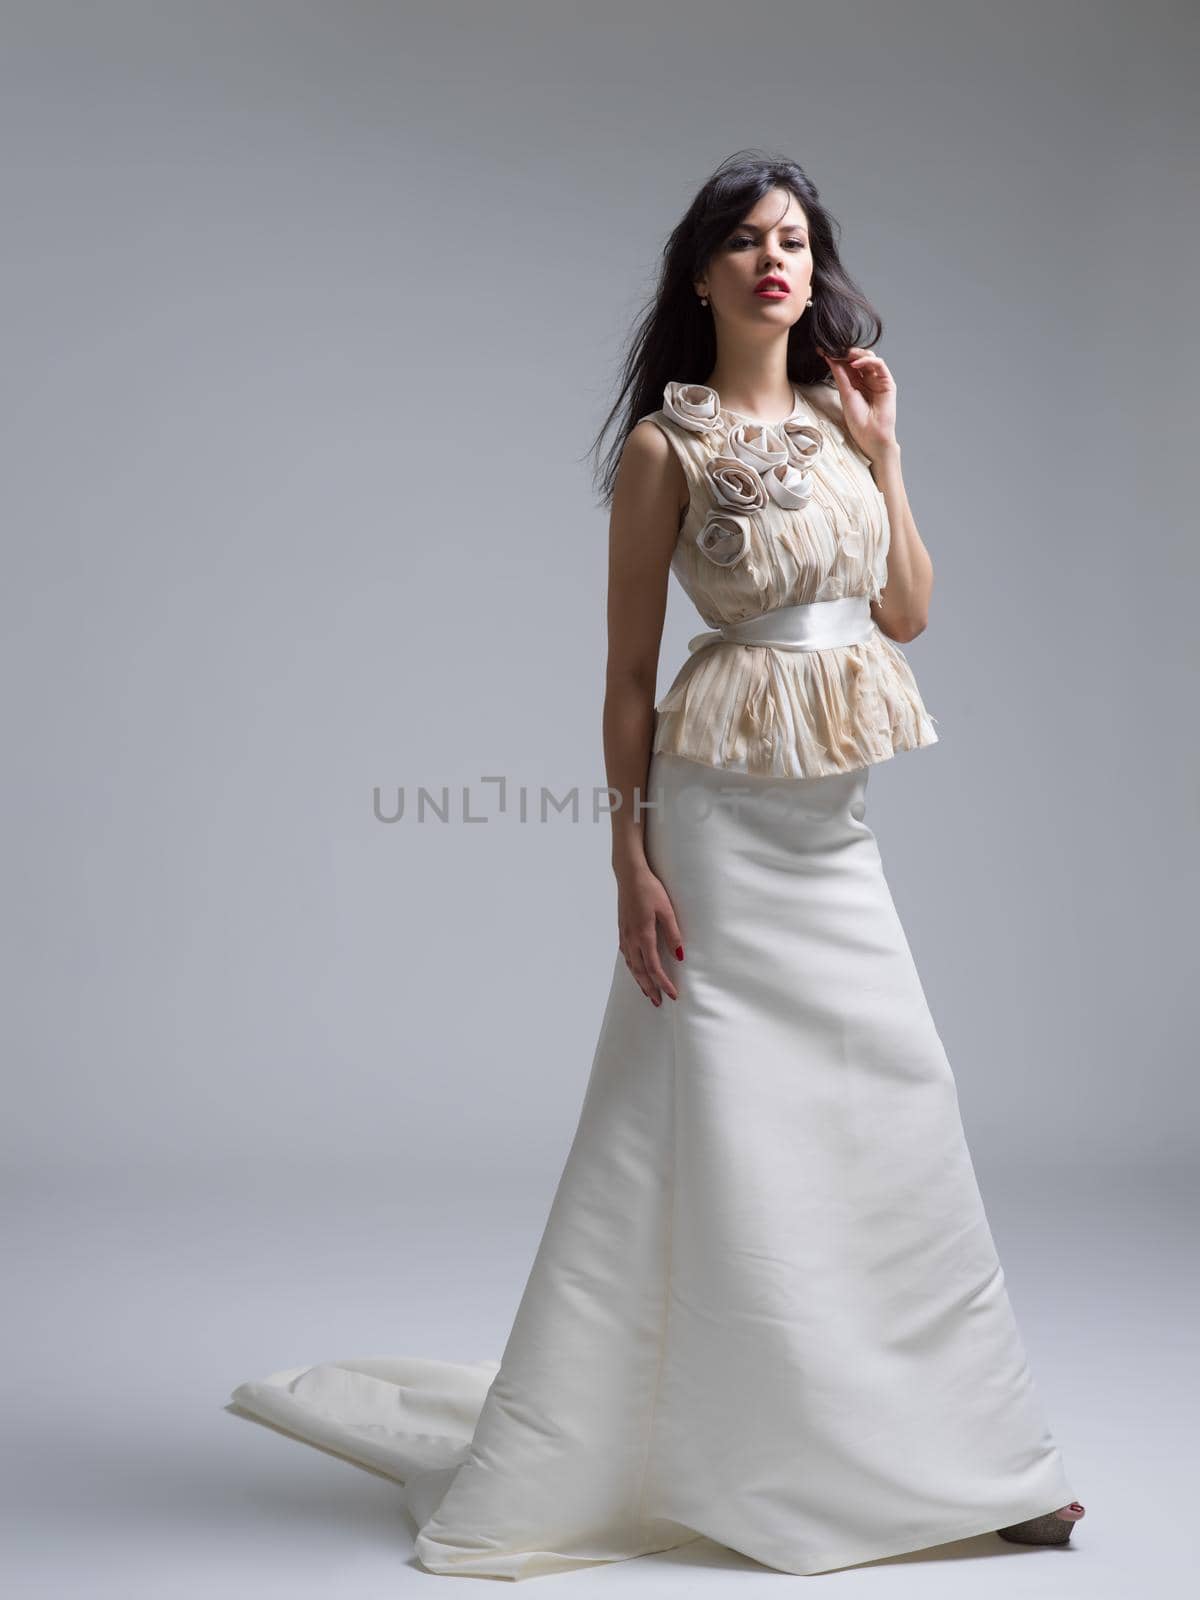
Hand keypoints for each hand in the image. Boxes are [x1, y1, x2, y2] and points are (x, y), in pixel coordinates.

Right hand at [616, 862, 683, 1006]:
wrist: (629, 875)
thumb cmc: (649, 889)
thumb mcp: (666, 909)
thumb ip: (673, 933)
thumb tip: (679, 956)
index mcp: (643, 935)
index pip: (654, 967)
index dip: (663, 983)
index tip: (672, 995)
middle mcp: (631, 939)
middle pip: (640, 971)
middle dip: (650, 988)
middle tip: (658, 1002)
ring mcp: (624, 935)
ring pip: (631, 965)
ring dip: (640, 980)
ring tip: (648, 992)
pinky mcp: (622, 930)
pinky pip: (626, 955)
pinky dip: (632, 968)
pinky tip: (636, 970)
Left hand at [817, 345, 898, 459]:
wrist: (870, 434)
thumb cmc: (858, 420)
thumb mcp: (844, 393)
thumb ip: (839, 374)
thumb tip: (829, 357)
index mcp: (855, 382)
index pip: (847, 363)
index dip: (837, 356)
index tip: (823, 349)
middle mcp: (867, 379)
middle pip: (858, 358)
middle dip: (846, 352)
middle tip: (834, 349)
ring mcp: (878, 379)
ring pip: (869, 358)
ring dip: (856, 354)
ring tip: (844, 355)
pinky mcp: (887, 381)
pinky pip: (879, 364)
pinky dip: (867, 361)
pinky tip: (855, 364)